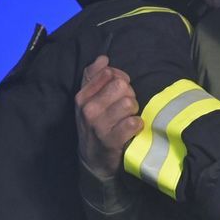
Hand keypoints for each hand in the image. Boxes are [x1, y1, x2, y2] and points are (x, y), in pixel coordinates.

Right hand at [74, 56, 141, 178]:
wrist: (93, 161)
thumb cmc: (95, 127)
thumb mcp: (88, 102)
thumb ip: (93, 77)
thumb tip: (103, 58)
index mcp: (82, 96)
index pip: (109, 73)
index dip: (121, 80)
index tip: (120, 92)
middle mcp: (88, 109)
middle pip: (121, 86)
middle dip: (129, 95)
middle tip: (126, 108)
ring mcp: (98, 125)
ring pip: (129, 103)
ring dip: (134, 111)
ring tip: (128, 119)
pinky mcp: (111, 140)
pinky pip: (133, 122)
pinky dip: (137, 125)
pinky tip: (132, 130)